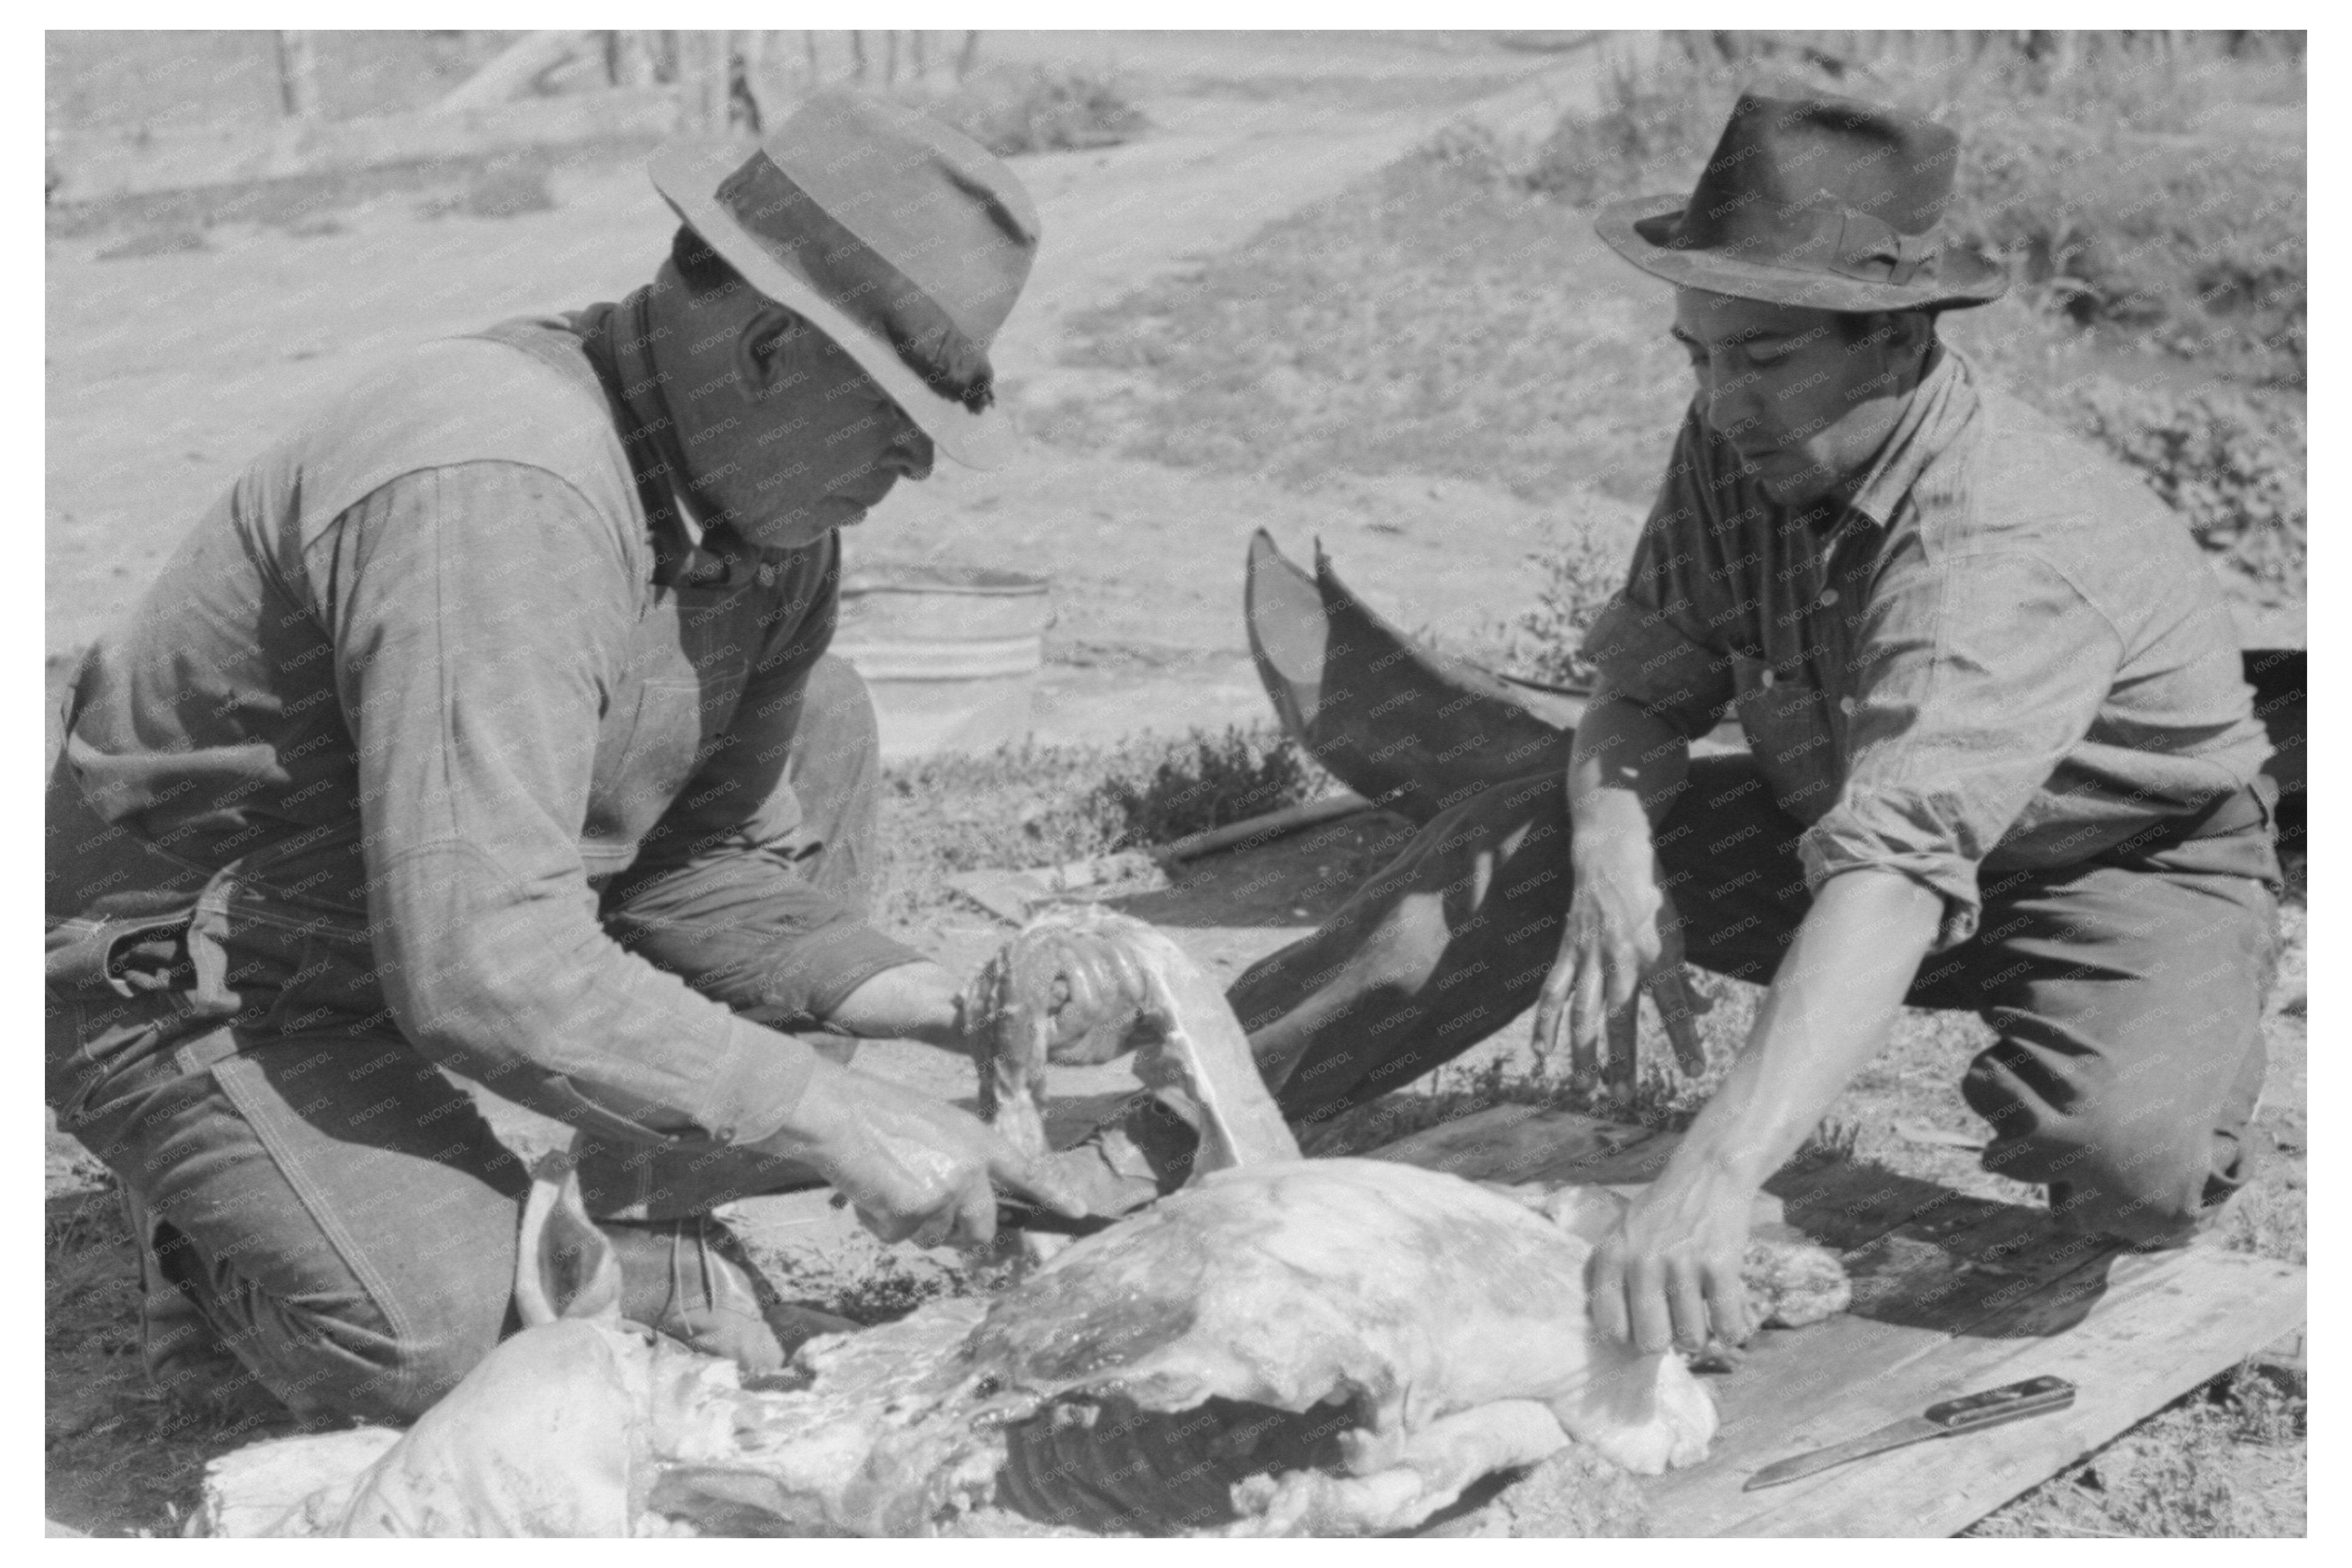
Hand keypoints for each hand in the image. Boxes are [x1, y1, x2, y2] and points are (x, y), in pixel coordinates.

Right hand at [760, 1064, 1087, 1251]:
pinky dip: (878, 1223)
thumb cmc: (875, 1114)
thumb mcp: (933, 1126)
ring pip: (934, 1237)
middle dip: (956, 1234)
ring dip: (907, 1224)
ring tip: (885, 1184)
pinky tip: (868, 1192)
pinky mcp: (916, 1210)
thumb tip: (962, 1205)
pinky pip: (898, 1238)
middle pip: (981, 1230)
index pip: (1026, 1171)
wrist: (839, 1114)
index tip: (1080, 1211)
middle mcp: (971, 1168)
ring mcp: (946, 1191)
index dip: (1053, 1195)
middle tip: (921, 1210)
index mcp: (977, 1140)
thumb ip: (957, 1160)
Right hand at [1530, 845, 1709, 1089]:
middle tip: (1625, 1098)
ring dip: (1584, 1053)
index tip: (1695, 1072)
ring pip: (1583, 1012)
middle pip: (1621, 1018)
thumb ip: (1685, 978)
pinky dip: (1545, 1023)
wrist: (1611, 854)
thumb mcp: (1676, 934)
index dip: (1684, 1040)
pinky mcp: (1567, 952)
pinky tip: (1541, 1053)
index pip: (1673, 1006)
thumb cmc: (1650, 897)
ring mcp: (1589, 956)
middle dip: (1623, 1060)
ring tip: (1586, 1088)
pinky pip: (1552, 992)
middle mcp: (1622, 958)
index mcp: (1656, 954)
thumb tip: (1703, 1010)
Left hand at [1586, 1161, 1755, 1353]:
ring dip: (1699, 1336)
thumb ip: (1611, 1275)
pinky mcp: (1720, 1267)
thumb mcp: (1621, 1232)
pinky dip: (1731, 1332)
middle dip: (1666, 1342)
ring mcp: (1682, 1266)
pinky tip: (1728, 1319)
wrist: (1708, 1173)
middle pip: (1651, 1342)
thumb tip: (1612, 1335)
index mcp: (1612, 1256)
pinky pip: (1727, 1327)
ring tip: (1700, 1318)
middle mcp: (1642, 1264)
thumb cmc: (1662, 1210)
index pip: (1611, 1326)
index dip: (1629, 1340)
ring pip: (1691, 1339)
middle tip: (1674, 1329)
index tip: (1642, 1334)